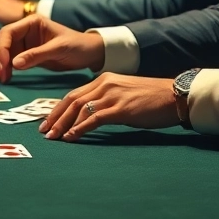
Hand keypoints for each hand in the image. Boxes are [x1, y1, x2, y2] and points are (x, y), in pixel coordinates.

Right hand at [0, 15, 104, 83]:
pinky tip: (6, 78)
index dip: (2, 47)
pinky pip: (14, 61)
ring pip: (7, 53)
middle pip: (4, 42)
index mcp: (32, 23)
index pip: (8, 32)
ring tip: (1, 78)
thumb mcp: (58, 49)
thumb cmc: (77, 45)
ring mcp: (27, 43)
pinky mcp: (29, 55)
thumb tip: (13, 64)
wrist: (90, 54)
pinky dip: (8, 69)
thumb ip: (36, 55)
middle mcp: (26, 31)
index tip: (3, 63)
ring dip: (2, 65)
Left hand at [39, 74, 178, 140]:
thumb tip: (87, 117)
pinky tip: (72, 137)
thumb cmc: (150, 99)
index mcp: (103, 80)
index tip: (47, 122)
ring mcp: (112, 95)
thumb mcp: (122, 94)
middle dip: (55, 117)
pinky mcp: (121, 108)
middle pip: (71, 101)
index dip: (57, 109)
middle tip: (44, 132)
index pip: (73, 94)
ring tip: (54, 138)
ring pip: (79, 109)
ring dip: (64, 125)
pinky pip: (94, 118)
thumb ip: (105, 100)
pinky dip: (80, 128)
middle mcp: (104, 84)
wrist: (174, 96)